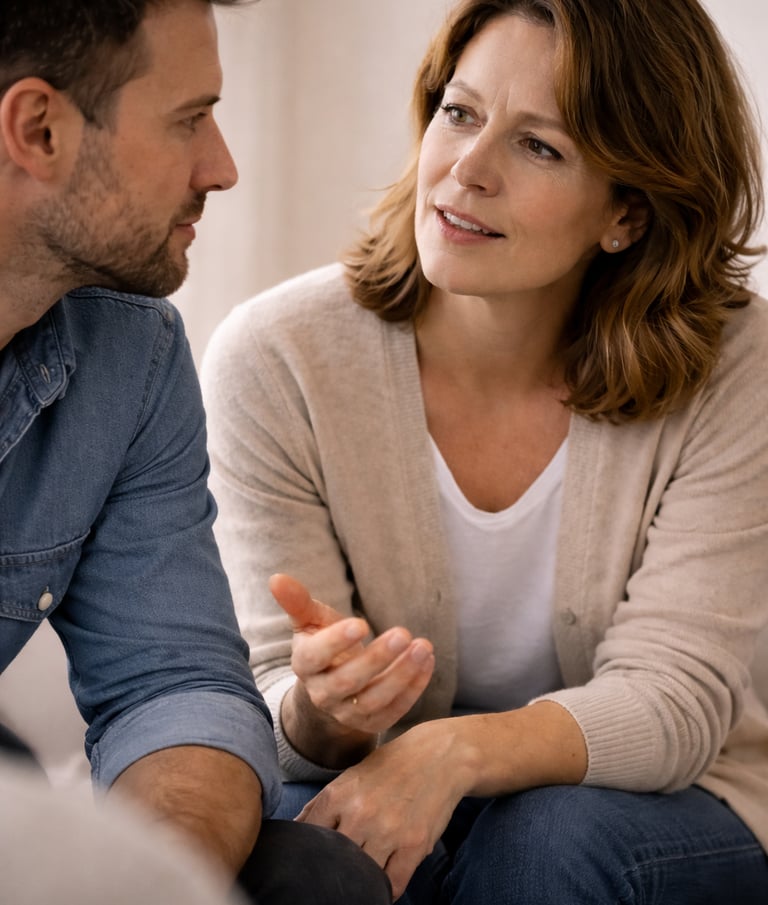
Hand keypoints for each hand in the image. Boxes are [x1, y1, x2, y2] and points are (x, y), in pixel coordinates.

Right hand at [269, 574, 434, 737]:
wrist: (331, 686)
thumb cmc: (323, 644)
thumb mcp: (310, 622)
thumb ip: (297, 601)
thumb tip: (276, 578)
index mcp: (304, 665)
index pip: (316, 657)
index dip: (336, 642)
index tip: (361, 623)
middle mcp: (322, 694)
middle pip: (348, 681)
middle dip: (377, 658)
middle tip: (403, 633)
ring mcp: (347, 713)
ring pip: (375, 700)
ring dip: (402, 674)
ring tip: (423, 647)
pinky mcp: (372, 723)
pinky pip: (395, 710)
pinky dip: (414, 688)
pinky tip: (427, 661)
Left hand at [296, 721, 470, 899]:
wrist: (439, 755)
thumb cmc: (392, 765)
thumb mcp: (352, 776)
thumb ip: (324, 803)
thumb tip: (297, 828)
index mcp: (339, 795)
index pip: (309, 837)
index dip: (308, 852)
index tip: (312, 861)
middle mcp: (361, 814)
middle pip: (333, 860)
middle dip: (332, 870)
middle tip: (334, 875)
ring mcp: (389, 831)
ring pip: (362, 876)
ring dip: (360, 881)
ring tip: (358, 880)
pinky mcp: (414, 845)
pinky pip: (394, 884)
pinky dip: (386, 890)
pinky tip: (382, 885)